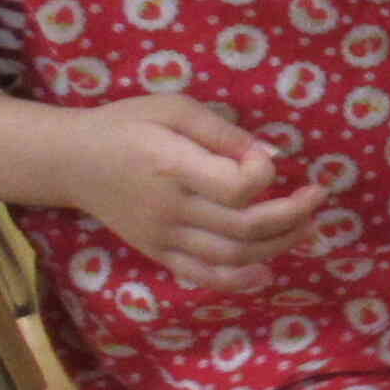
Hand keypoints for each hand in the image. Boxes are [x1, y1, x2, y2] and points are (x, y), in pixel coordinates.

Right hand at [55, 94, 326, 290]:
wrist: (71, 161)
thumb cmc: (127, 126)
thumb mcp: (173, 108)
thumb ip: (223, 132)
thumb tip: (273, 154)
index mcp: (173, 168)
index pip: (237, 188)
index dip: (265, 173)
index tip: (264, 157)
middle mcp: (170, 210)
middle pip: (245, 227)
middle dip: (294, 214)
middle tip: (318, 195)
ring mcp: (163, 237)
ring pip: (232, 257)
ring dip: (280, 245)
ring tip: (307, 225)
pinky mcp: (158, 253)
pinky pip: (202, 276)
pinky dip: (239, 281)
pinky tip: (267, 270)